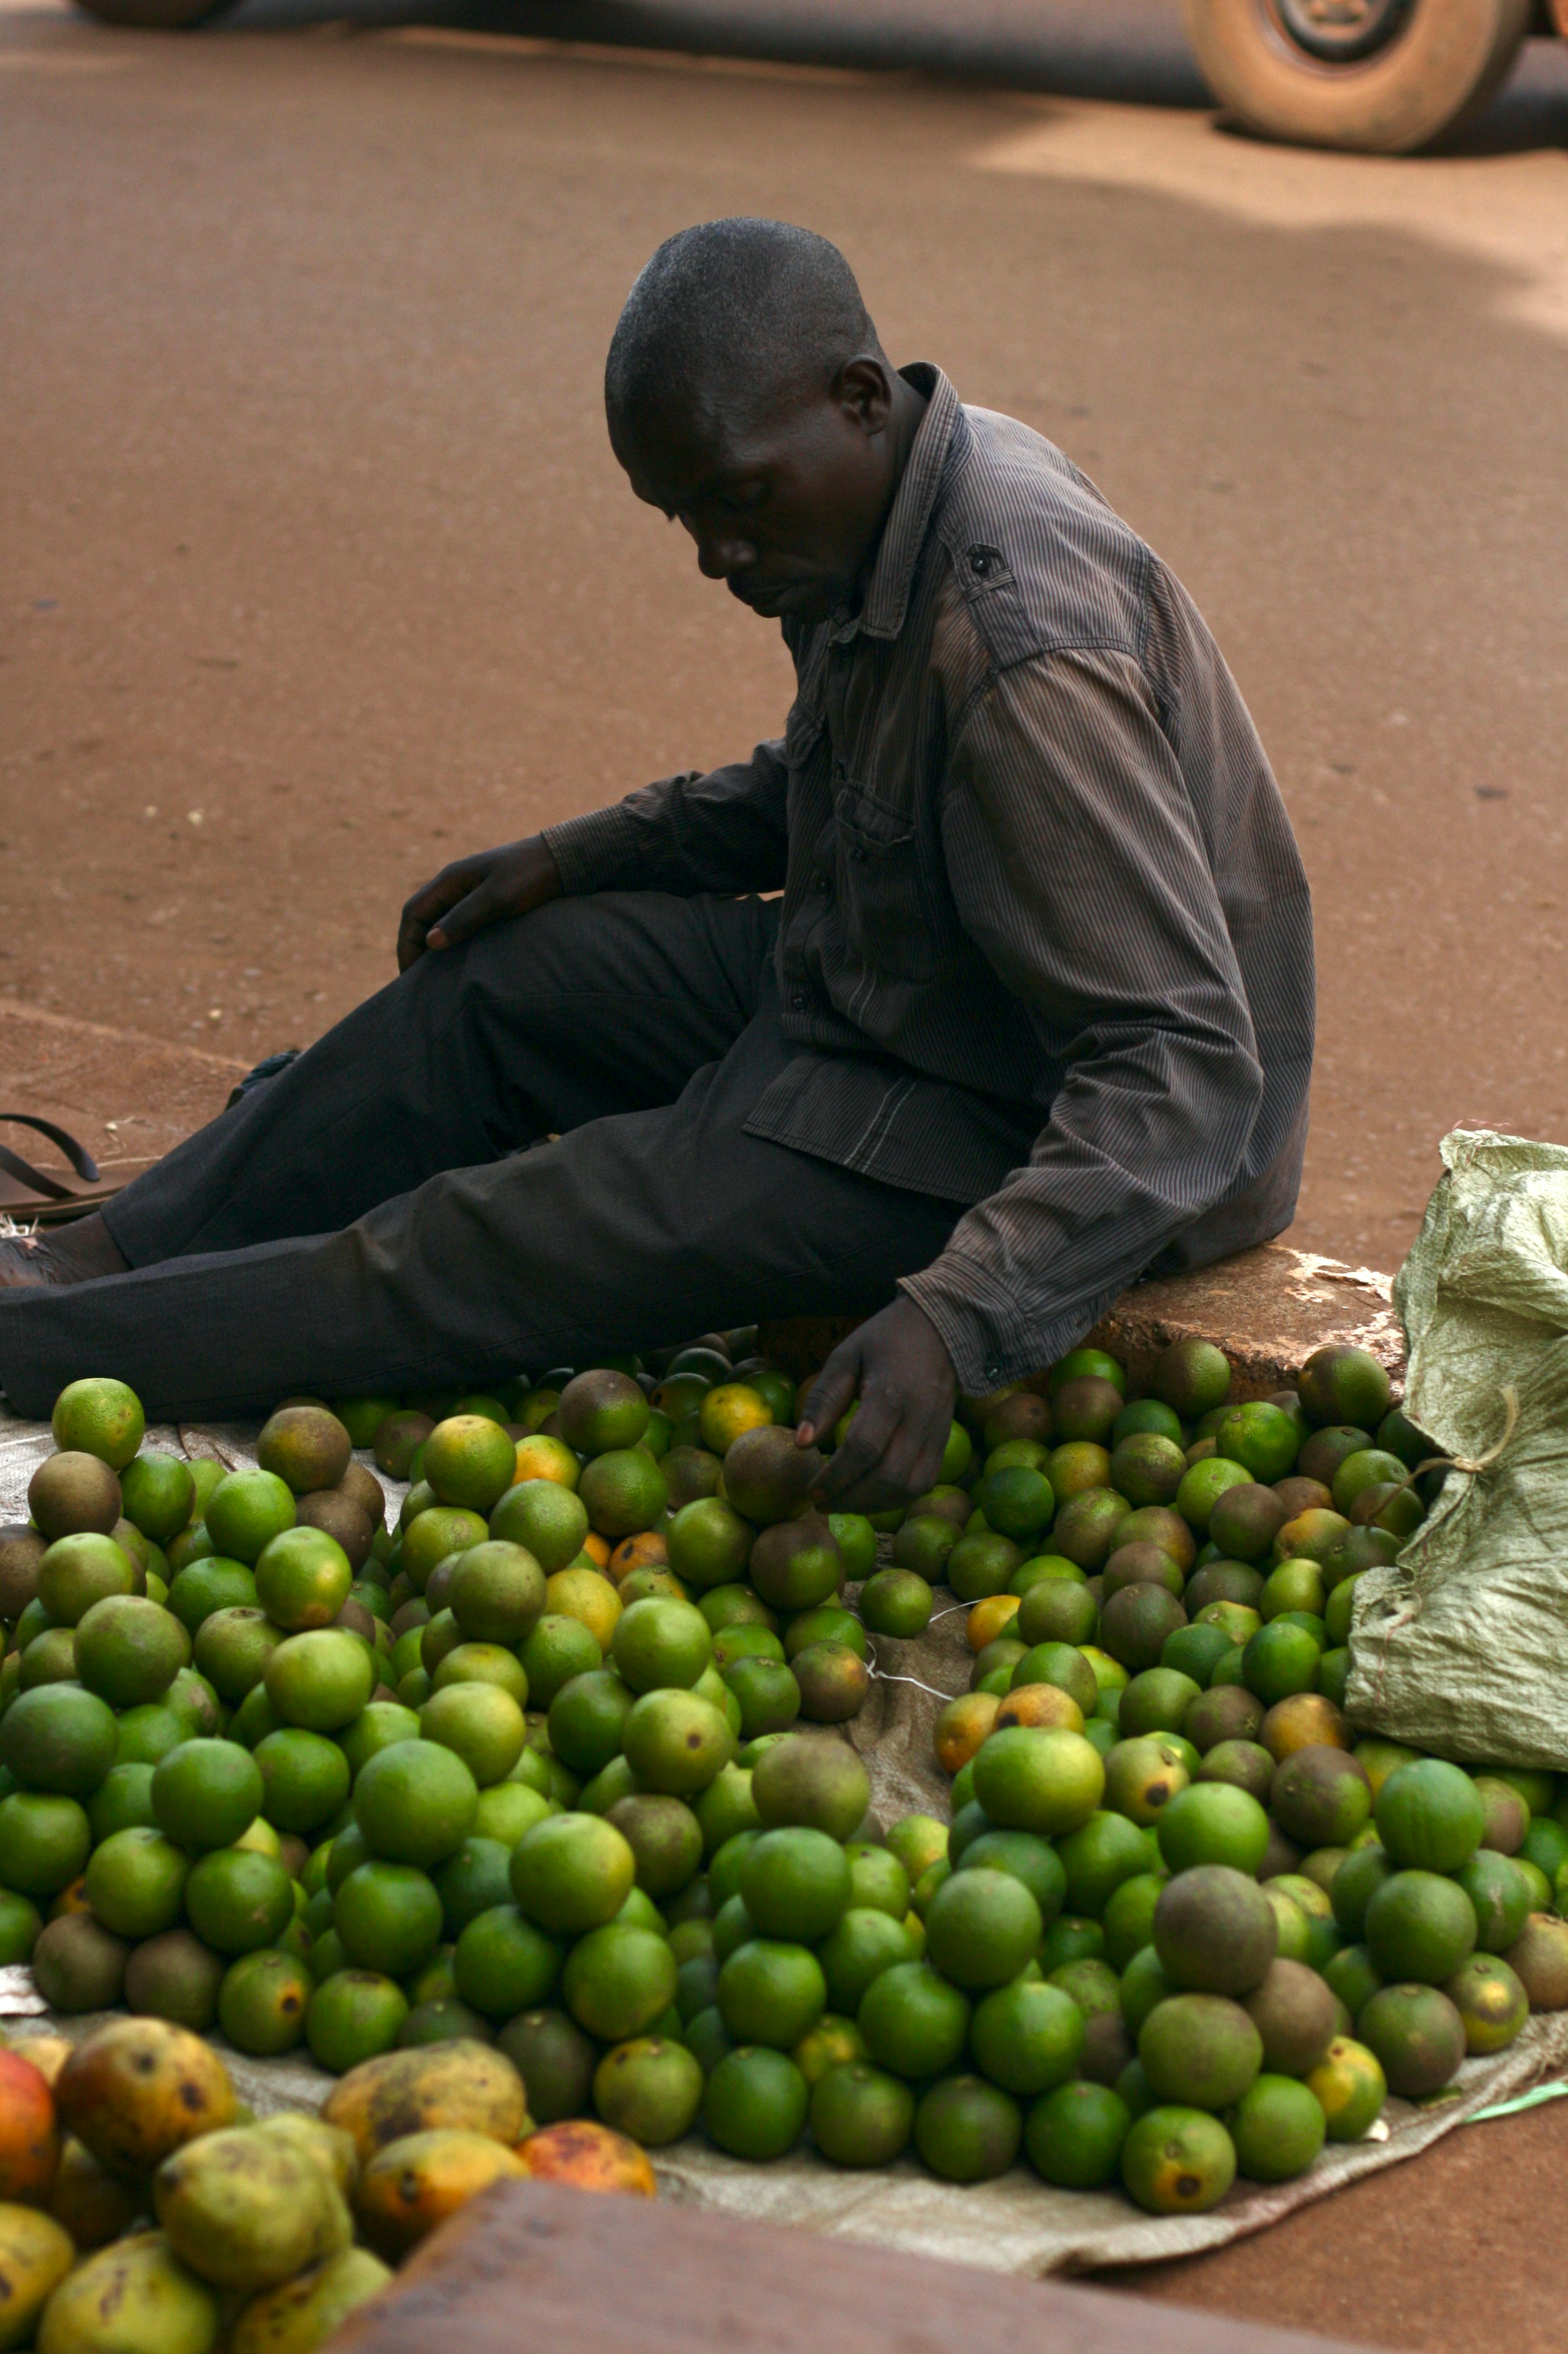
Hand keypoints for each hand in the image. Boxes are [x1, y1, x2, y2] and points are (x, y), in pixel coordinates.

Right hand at [397, 835, 562, 971]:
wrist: (561, 861)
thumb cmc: (530, 876)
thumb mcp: (497, 898)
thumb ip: (464, 918)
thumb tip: (430, 942)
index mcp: (450, 880)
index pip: (413, 913)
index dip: (406, 944)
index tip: (409, 975)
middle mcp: (455, 885)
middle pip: (422, 919)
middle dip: (415, 950)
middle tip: (416, 983)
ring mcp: (469, 893)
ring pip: (439, 923)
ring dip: (433, 948)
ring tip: (433, 979)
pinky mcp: (486, 902)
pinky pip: (459, 924)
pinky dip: (452, 944)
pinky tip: (458, 964)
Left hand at [797, 1294, 956, 1513]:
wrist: (939, 1330)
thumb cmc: (885, 1340)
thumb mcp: (845, 1357)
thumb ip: (823, 1399)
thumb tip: (801, 1444)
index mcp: (892, 1394)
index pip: (863, 1448)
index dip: (835, 1476)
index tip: (810, 1489)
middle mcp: (919, 1419)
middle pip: (888, 1476)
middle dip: (850, 1497)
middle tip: (820, 1501)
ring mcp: (937, 1433)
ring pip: (909, 1487)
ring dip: (872, 1504)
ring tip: (841, 1502)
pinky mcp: (943, 1442)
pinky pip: (923, 1483)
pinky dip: (894, 1499)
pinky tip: (868, 1496)